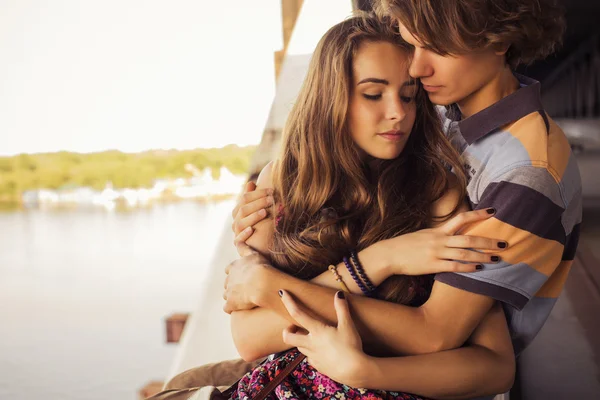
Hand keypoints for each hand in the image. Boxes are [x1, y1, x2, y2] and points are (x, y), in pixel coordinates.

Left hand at [223, 246, 270, 313]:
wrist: (262, 282)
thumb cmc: (261, 267)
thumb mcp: (253, 253)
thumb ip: (244, 247)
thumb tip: (239, 237)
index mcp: (233, 267)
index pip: (229, 270)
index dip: (235, 274)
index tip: (243, 276)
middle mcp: (228, 279)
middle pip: (227, 284)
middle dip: (233, 286)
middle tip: (245, 289)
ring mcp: (229, 292)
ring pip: (226, 295)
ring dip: (233, 297)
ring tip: (244, 300)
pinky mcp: (231, 304)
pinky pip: (227, 308)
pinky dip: (232, 308)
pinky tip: (240, 308)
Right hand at [231, 182, 273, 253]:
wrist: (261, 249)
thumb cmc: (262, 226)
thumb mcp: (259, 211)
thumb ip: (255, 198)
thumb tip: (251, 182)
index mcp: (239, 211)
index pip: (245, 198)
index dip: (258, 193)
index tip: (271, 191)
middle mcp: (236, 221)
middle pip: (243, 209)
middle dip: (258, 203)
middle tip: (271, 199)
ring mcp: (236, 233)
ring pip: (240, 224)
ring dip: (252, 217)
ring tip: (265, 212)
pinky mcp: (239, 246)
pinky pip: (238, 240)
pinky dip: (244, 234)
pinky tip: (252, 230)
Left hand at [279, 290, 367, 387]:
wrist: (354, 371)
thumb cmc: (351, 346)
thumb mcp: (348, 325)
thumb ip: (342, 309)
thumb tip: (339, 294)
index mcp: (317, 331)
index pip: (297, 313)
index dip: (288, 302)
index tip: (281, 292)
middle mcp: (311, 344)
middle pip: (288, 337)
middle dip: (288, 330)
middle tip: (294, 326)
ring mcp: (313, 356)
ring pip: (299, 347)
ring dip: (300, 340)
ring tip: (310, 336)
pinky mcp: (318, 366)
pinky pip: (310, 358)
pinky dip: (311, 353)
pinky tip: (320, 351)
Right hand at [379, 208, 508, 274]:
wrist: (388, 255)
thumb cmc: (404, 246)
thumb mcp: (422, 236)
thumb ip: (438, 236)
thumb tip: (452, 235)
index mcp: (437, 231)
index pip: (461, 218)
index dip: (478, 214)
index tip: (493, 212)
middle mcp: (439, 240)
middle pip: (468, 238)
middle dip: (487, 241)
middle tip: (503, 243)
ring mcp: (436, 252)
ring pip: (464, 253)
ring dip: (482, 256)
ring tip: (496, 259)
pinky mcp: (432, 265)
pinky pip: (454, 266)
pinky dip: (467, 267)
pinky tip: (478, 268)